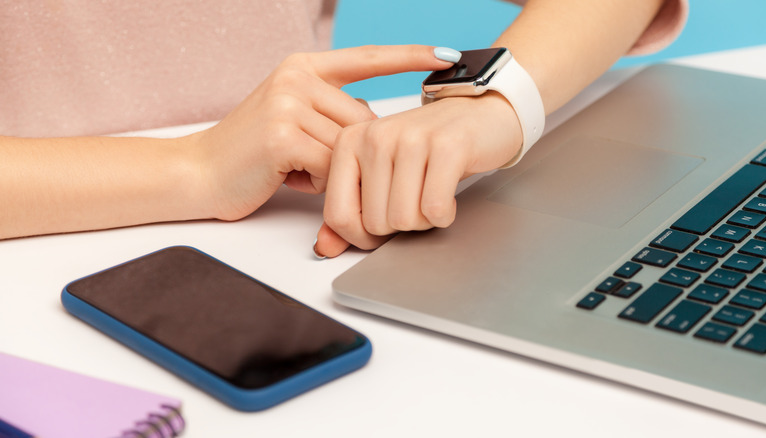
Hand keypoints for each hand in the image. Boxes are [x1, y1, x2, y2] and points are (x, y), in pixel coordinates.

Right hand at [188, 45, 455, 221]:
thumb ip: (332, 114)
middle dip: (348, 152)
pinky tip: (285, 175)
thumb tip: (376, 128)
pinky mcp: (284, 134)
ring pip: (349, 145)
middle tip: (305, 163)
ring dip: (329, 169)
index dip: (410, 56)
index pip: (367, 58)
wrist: (198, 173)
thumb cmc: (252, 155)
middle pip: (362, 119)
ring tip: (291, 168)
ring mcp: (289, 102)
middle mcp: (296, 77)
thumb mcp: (293, 119)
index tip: (448, 56)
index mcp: (303, 67)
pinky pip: (329, 165)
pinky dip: (315, 181)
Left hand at [315, 92, 522, 257]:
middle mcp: (375, 136)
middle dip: (401, 226)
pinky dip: (444, 214)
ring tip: (431, 194)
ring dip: (424, 220)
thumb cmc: (427, 149)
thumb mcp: (381, 176)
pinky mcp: (447, 146)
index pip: (338, 216)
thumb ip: (350, 213)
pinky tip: (448, 195)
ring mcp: (410, 139)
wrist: (480, 114)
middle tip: (416, 200)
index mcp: (349, 142)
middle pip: (376, 223)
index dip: (362, 237)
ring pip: (404, 219)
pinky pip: (434, 208)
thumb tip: (325, 248)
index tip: (382, 226)